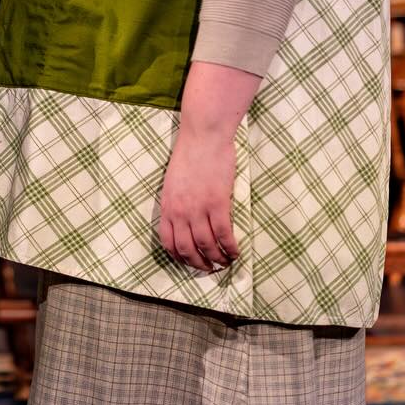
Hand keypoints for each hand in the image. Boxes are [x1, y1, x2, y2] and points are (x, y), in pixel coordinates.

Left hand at [158, 124, 239, 273]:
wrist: (203, 136)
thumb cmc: (189, 155)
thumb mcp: (173, 182)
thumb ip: (177, 202)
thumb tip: (184, 220)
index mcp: (167, 205)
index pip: (168, 242)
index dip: (178, 256)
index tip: (188, 261)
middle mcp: (180, 211)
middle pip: (187, 249)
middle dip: (198, 263)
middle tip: (209, 268)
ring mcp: (198, 208)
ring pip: (207, 246)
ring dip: (217, 259)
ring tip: (225, 263)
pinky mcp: (218, 204)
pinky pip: (224, 235)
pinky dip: (231, 248)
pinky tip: (236, 252)